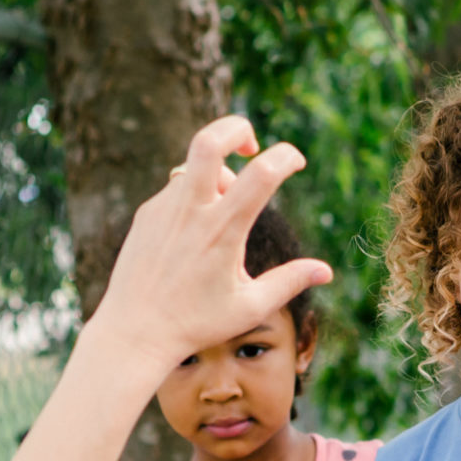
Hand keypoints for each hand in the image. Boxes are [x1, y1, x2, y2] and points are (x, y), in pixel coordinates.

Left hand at [90, 117, 333, 368]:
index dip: (286, 156)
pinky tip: (196, 236)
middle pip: (210, 139)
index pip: (262, 173)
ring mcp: (164, 208)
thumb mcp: (250, 307)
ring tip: (226, 217)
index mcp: (222, 230)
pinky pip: (177, 190)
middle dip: (236, 127)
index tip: (296, 161)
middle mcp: (191, 211)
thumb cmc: (196, 325)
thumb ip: (289, 282)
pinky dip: (195, 198)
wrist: (134, 332)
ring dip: (218, 178)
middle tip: (252, 145)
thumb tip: (326, 271)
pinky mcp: (147, 214)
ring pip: (196, 168)